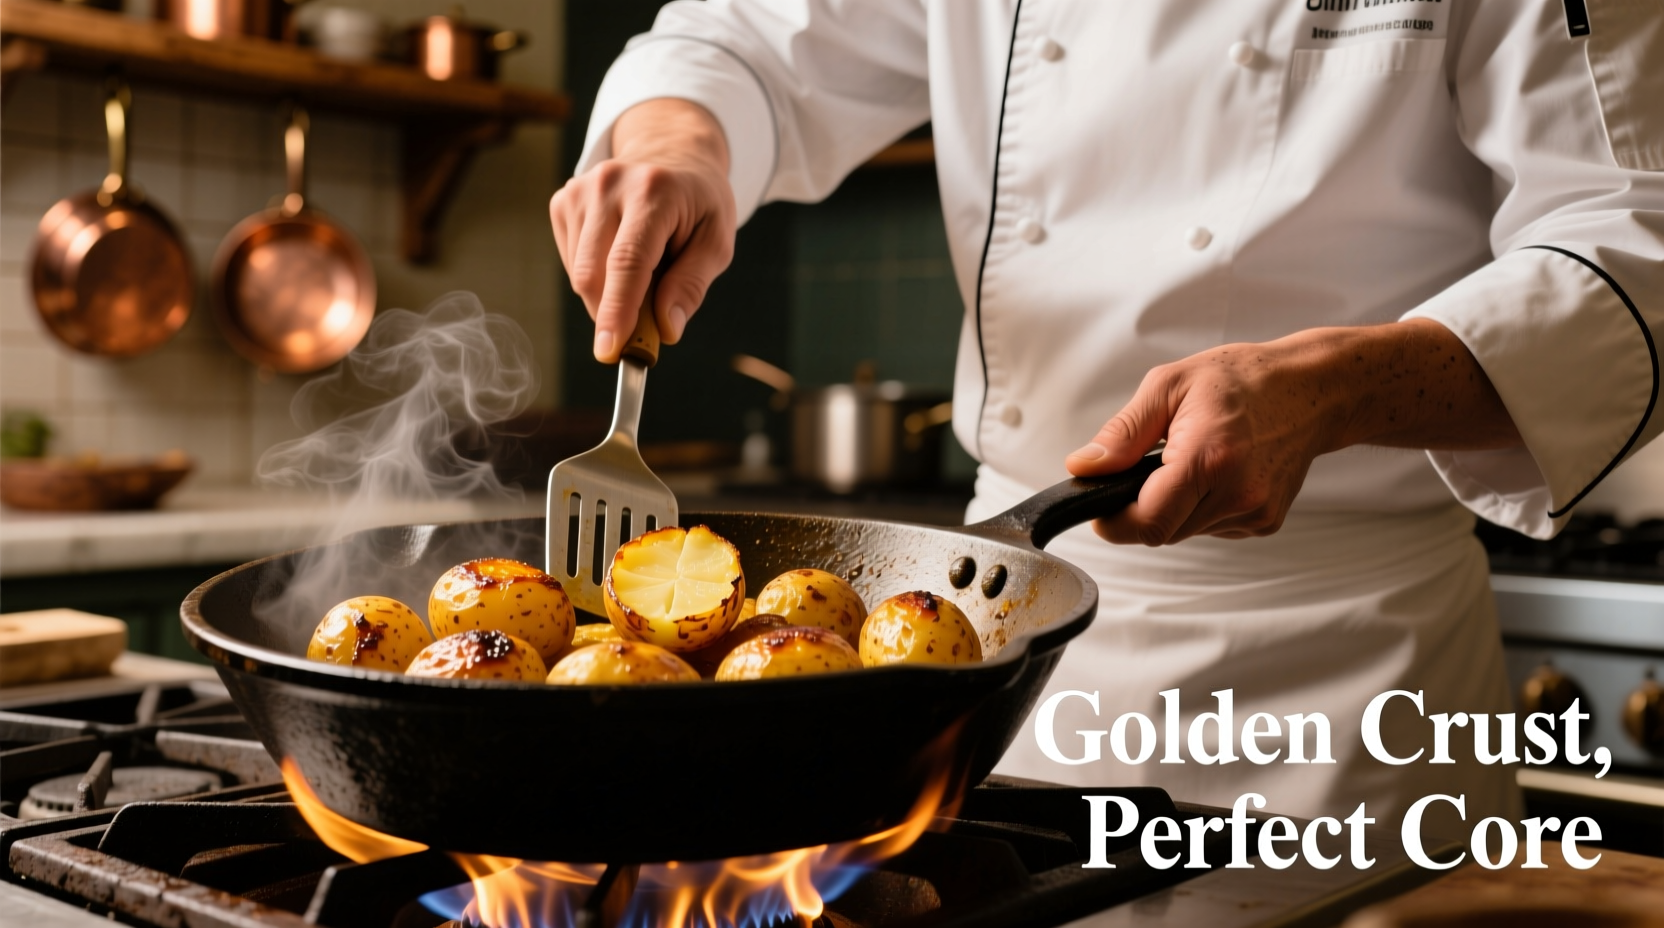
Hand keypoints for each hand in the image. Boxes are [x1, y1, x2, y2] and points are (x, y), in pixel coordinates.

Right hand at [550, 99, 736, 361]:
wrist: (672, 156)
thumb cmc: (699, 205)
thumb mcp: (716, 242)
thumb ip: (692, 285)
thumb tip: (666, 329)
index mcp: (654, 191)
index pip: (628, 261)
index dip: (617, 310)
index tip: (609, 350)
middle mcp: (610, 184)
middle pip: (594, 274)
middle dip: (615, 313)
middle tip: (645, 327)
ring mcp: (580, 190)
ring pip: (580, 274)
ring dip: (608, 294)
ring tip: (644, 272)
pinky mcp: (563, 201)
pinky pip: (572, 263)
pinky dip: (597, 276)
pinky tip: (619, 257)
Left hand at [1064, 320, 1522, 544]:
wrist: (1311, 390)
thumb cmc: (1244, 380)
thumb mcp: (1169, 386)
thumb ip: (1122, 434)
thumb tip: (1084, 468)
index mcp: (1208, 457)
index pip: (1147, 522)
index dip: (1114, 522)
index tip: (1101, 506)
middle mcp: (1236, 492)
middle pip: (1161, 532)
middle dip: (1140, 509)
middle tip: (1147, 468)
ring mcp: (1254, 511)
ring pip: (1184, 532)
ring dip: (1171, 507)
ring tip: (1188, 460)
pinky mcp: (1264, 521)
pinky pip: (1211, 527)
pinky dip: (1200, 507)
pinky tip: (1214, 472)